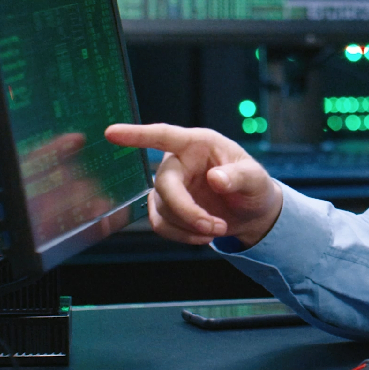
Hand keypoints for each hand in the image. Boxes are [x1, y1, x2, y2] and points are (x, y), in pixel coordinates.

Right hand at [104, 123, 282, 248]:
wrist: (251, 212)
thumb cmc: (253, 186)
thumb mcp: (256, 179)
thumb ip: (239, 176)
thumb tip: (214, 179)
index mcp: (198, 144)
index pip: (164, 135)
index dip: (137, 135)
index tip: (111, 133)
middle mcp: (179, 162)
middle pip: (164, 185)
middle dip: (186, 211)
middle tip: (215, 227)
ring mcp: (170, 185)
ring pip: (162, 209)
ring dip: (189, 226)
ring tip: (218, 229)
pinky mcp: (166, 207)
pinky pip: (160, 224)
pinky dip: (181, 236)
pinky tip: (202, 237)